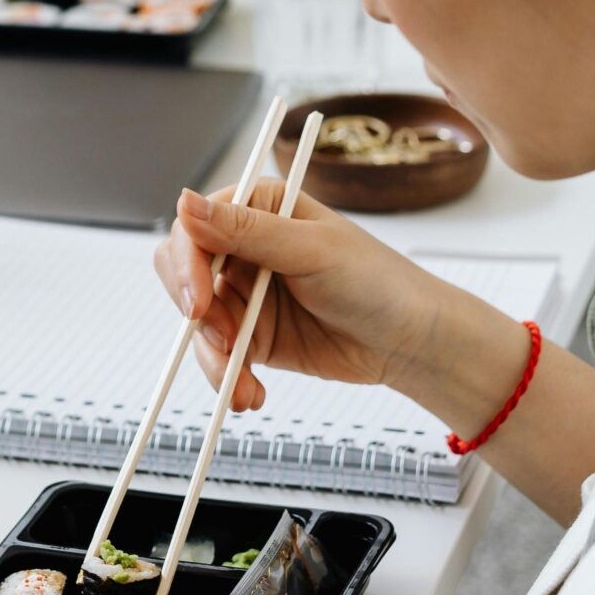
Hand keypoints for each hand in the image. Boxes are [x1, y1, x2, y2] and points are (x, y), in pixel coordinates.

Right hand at [155, 181, 455, 411]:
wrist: (410, 341)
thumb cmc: (378, 281)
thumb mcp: (311, 250)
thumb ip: (246, 230)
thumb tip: (186, 203)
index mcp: (260, 208)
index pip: (196, 227)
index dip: (187, 264)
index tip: (196, 302)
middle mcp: (247, 248)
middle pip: (184, 274)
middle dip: (196, 313)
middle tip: (222, 339)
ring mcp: (247, 294)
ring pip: (198, 324)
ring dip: (215, 357)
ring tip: (244, 381)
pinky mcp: (252, 336)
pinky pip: (219, 356)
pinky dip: (227, 377)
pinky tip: (249, 392)